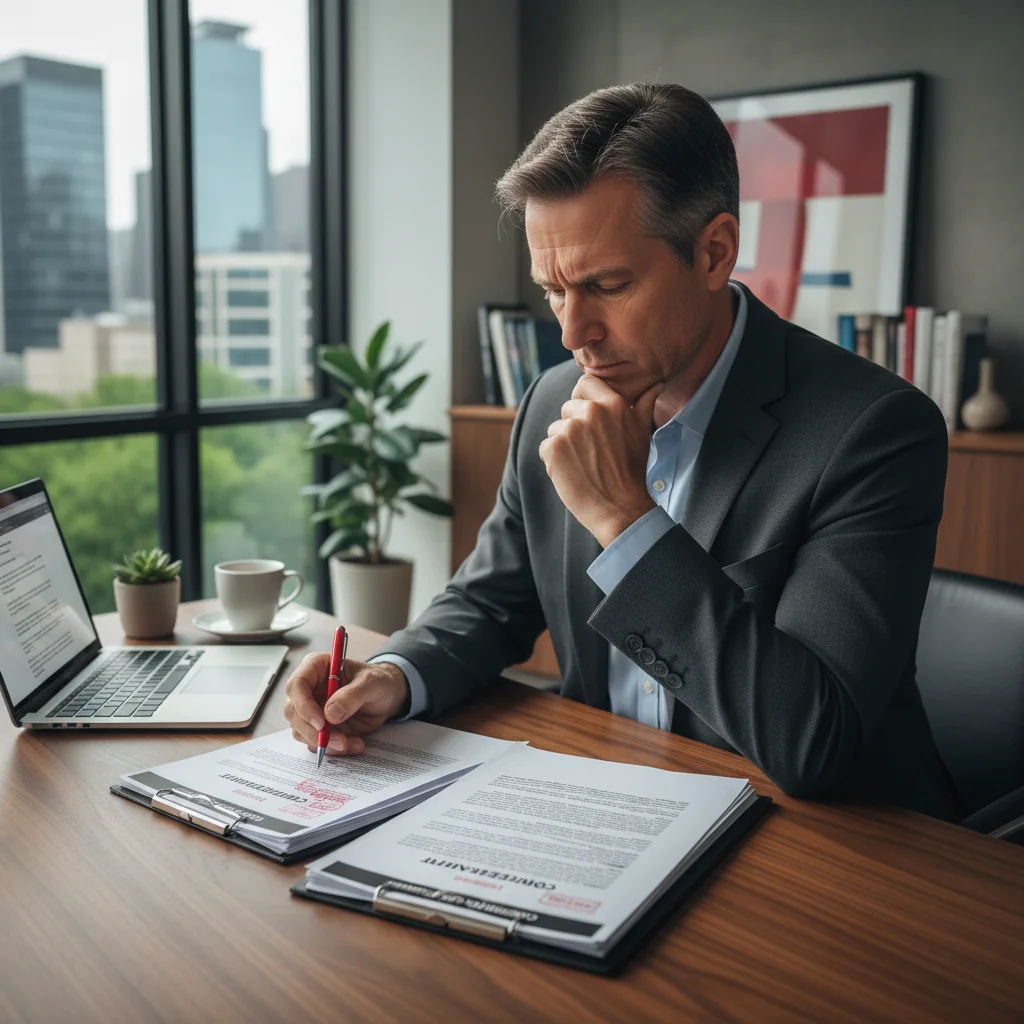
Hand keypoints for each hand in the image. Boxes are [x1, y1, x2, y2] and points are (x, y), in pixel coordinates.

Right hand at [283, 654, 409, 756]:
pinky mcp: (318, 727)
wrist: (387, 697)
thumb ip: (352, 695)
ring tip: (351, 742)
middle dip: (313, 731)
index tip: (321, 723)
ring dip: (324, 742)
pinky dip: (332, 748)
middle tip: (339, 740)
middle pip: (293, 712)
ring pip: (300, 731)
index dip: (304, 705)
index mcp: (316, 667)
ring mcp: (311, 708)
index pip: (296, 685)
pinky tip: (354, 743)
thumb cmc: (378, 681)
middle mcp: (309, 688)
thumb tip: (330, 714)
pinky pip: (314, 742)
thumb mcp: (372, 683)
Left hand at [539, 375, 661, 546]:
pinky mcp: (554, 448)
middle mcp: (591, 412)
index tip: (587, 415)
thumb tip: (656, 384)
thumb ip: (644, 403)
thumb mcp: (643, 431)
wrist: (620, 507)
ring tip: (584, 464)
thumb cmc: (632, 471)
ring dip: (564, 445)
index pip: (586, 382)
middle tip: (591, 451)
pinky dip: (554, 461)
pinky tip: (573, 473)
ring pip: (555, 429)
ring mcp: (570, 429)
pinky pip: (545, 447)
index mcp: (613, 404)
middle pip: (568, 408)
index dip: (583, 398)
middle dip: (574, 427)